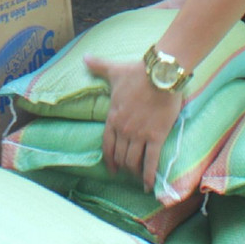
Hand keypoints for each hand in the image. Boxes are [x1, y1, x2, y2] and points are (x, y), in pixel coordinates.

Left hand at [84, 55, 183, 191]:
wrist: (159, 75)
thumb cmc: (137, 73)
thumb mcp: (113, 70)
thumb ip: (98, 66)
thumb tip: (85, 57)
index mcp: (113, 117)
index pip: (106, 144)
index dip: (108, 159)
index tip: (111, 168)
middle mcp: (123, 130)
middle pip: (120, 155)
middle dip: (122, 166)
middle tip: (127, 172)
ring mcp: (139, 135)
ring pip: (133, 161)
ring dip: (134, 172)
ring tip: (138, 178)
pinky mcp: (156, 137)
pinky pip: (150, 161)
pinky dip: (149, 176)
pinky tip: (148, 186)